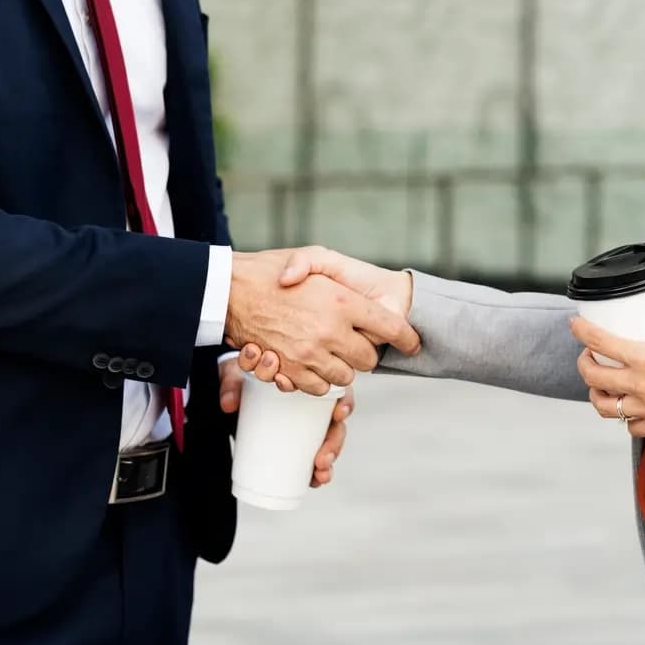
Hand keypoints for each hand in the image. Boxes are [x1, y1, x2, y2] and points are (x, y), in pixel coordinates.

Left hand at [217, 354, 352, 487]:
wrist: (234, 391)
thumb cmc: (244, 376)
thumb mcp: (237, 375)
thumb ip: (231, 384)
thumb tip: (229, 404)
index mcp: (309, 382)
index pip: (337, 389)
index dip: (345, 402)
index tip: (339, 414)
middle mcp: (313, 404)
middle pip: (336, 423)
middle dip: (334, 443)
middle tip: (321, 459)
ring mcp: (307, 425)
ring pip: (328, 442)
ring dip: (329, 460)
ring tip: (319, 474)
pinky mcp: (296, 441)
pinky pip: (313, 457)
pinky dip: (317, 471)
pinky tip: (316, 481)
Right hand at [226, 249, 419, 395]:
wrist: (230, 290)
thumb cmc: (272, 269)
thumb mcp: (314, 257)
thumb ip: (345, 278)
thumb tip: (360, 306)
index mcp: (343, 302)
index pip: (391, 328)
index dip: (406, 337)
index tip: (413, 342)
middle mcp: (331, 331)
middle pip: (369, 359)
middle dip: (365, 351)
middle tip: (354, 339)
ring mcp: (311, 354)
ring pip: (345, 376)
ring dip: (342, 365)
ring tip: (330, 348)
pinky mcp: (291, 370)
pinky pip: (318, 387)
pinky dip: (318, 378)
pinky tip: (312, 360)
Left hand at [572, 303, 644, 437]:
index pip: (600, 342)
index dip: (582, 331)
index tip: (575, 325)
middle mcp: (639, 385)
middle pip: (593, 376)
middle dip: (584, 364)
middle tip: (588, 355)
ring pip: (604, 406)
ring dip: (597, 394)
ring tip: (599, 385)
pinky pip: (630, 427)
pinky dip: (625, 419)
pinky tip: (628, 409)